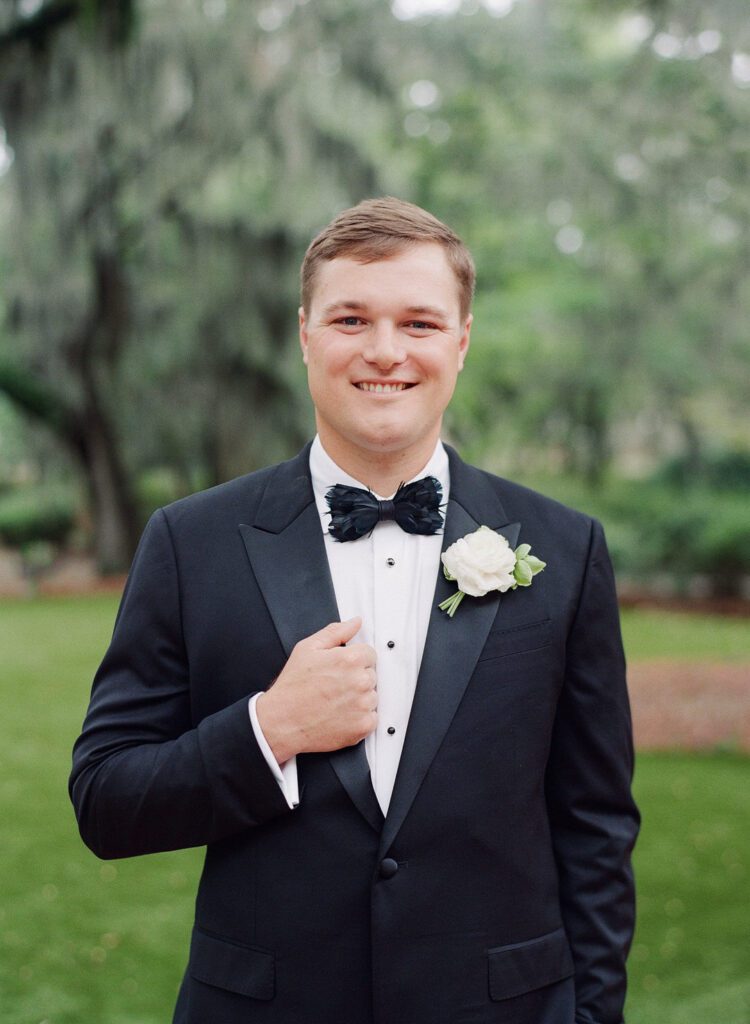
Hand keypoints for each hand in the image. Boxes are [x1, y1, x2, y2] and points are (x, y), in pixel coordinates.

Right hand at [256, 617, 376, 762]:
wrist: (281, 722)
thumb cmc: (292, 687)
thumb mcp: (307, 649)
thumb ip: (335, 632)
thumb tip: (356, 622)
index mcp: (350, 659)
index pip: (369, 653)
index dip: (353, 660)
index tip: (340, 669)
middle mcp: (360, 681)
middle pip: (372, 674)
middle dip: (356, 678)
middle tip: (334, 687)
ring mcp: (363, 705)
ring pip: (372, 696)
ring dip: (359, 699)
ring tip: (335, 702)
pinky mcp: (363, 726)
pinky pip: (372, 718)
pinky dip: (360, 719)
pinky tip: (340, 716)